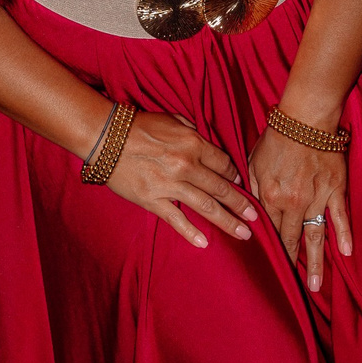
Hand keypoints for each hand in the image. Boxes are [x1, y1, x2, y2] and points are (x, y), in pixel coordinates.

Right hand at [104, 111, 258, 250]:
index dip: (234, 176)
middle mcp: (187, 165)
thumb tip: (206, 141)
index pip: (224, 164)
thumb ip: (192, 131)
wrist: (105, 137)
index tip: (240, 186)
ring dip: (228, 222)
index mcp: (193, 143)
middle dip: (241, 205)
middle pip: (221, 189)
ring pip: (207, 207)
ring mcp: (170, 185)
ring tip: (244, 234)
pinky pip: (176, 219)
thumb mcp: (171, 119)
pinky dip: (191, 232)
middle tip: (256, 218)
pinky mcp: (153, 200)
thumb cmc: (138, 126)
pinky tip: (205, 243)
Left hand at [248, 123, 351, 292]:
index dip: (271, 249)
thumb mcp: (254, 161)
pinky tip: (346, 253)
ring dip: (316, 263)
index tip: (271, 267)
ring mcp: (317, 199)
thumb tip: (250, 211)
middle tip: (294, 286)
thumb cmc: (276, 137)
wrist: (305, 118)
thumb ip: (252, 188)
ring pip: (316, 237)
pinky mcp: (336, 190)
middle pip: (292, 240)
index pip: (270, 231)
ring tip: (316, 286)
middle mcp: (294, 204)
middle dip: (291, 263)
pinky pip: (340, 217)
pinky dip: (344, 235)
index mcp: (271, 197)